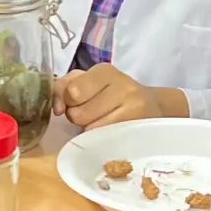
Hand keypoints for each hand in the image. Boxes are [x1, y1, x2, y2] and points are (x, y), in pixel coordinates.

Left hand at [55, 64, 187, 128]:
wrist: (152, 107)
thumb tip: (58, 108)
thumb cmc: (111, 93)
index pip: (72, 91)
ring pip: (90, 129)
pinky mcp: (138, 128)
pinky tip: (110, 131)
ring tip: (102, 122)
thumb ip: (63, 87)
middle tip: (91, 114)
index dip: (68, 102)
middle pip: (78, 113)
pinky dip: (101, 139)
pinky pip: (105, 140)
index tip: (76, 103)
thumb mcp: (87, 82)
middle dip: (78, 117)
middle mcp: (122, 85)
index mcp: (105, 71)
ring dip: (89, 130)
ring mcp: (134, 107)